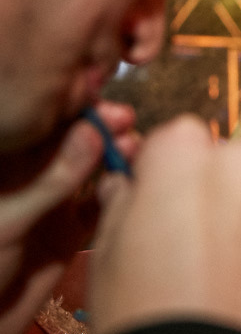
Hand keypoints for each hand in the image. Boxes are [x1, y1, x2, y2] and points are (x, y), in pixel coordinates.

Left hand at [0, 101, 135, 333]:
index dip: (72, 111)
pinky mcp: (71, 233)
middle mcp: (31, 181)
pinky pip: (100, 206)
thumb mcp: (11, 219)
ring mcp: (53, 205)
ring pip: (90, 170)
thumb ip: (53, 178)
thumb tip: (91, 133)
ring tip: (135, 147)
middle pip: (71, 143)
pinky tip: (135, 183)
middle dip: (101, 128)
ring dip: (115, 156)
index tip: (103, 101)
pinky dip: (119, 193)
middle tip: (127, 120)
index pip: (41, 128)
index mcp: (7, 169)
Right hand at [89, 115, 240, 333]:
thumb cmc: (142, 314)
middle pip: (231, 163)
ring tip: (223, 270)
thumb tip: (129, 188)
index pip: (178, 138)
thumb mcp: (106, 249)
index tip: (160, 195)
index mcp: (186, 156)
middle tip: (192, 237)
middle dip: (216, 190)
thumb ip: (124, 202)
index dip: (167, 169)